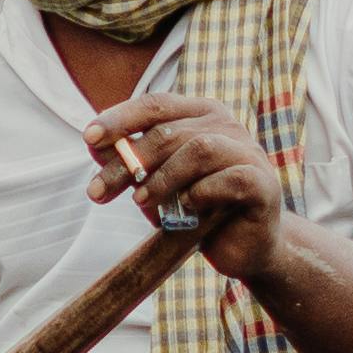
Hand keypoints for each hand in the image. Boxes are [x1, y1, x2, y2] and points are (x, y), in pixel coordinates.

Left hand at [93, 93, 286, 283]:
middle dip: (128, 162)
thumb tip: (93, 144)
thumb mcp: (155, 185)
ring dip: (162, 178)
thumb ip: (130, 163)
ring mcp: (248, 152)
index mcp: (200, 116)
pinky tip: (186, 209)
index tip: (89, 138)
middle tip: (98, 192)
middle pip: (169, 132)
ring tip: (140, 202)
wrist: (244, 247)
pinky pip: (229, 179)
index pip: (156, 105)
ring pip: (198, 149)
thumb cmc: (196, 211)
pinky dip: (201, 193)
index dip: (121, 118)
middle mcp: (227, 126)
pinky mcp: (263, 184)